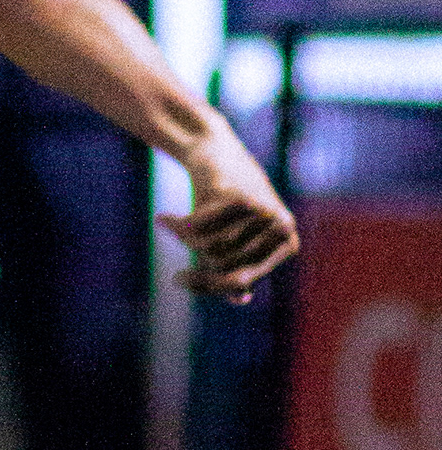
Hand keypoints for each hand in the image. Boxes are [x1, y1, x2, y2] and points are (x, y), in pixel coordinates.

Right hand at [159, 121, 298, 298]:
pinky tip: (162, 219)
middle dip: (196, 264)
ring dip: (185, 239)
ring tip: (170, 226)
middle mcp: (282, 229)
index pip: (242, 279)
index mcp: (286, 244)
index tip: (178, 280)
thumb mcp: (234, 239)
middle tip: (176, 260)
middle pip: (226, 263)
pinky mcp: (240, 196)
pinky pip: (200, 227)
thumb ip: (239, 269)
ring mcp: (264, 213)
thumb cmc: (227, 201)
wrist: (215, 150)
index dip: (208, 285)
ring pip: (213, 247)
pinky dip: (178, 225)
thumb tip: (241, 299)